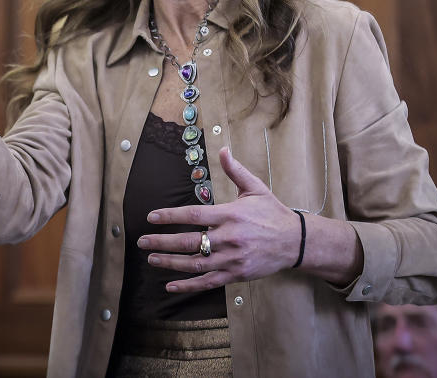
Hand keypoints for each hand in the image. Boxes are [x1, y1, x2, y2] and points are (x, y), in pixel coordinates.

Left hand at [137, 147, 300, 292]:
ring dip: (170, 263)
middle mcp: (229, 238)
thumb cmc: (272, 213)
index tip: (152, 217)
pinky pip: (207, 282)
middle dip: (162, 242)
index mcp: (230, 215)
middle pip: (189, 241)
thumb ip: (235, 171)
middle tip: (142, 241)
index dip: (170, 216)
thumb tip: (223, 150)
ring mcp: (231, 259)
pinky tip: (170, 285)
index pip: (193, 215)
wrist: (294, 241)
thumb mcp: (255, 188)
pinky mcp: (235, 274)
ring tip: (151, 258)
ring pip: (195, 263)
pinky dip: (188, 285)